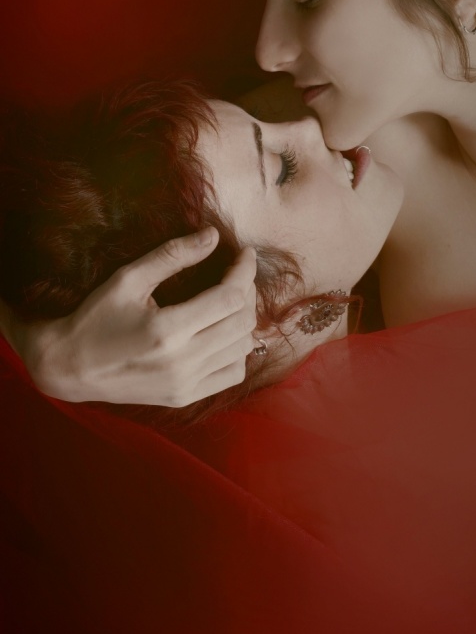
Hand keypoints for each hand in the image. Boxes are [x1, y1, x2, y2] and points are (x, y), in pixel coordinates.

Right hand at [3, 229, 257, 406]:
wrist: (69, 368)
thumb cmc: (95, 317)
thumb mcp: (128, 278)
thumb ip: (172, 255)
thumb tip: (213, 236)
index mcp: (168, 330)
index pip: (230, 297)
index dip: (244, 272)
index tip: (245, 254)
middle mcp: (182, 362)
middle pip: (242, 323)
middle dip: (247, 292)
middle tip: (238, 273)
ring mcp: (185, 384)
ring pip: (242, 349)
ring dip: (245, 320)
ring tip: (231, 299)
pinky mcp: (184, 397)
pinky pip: (232, 375)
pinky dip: (237, 351)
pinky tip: (223, 332)